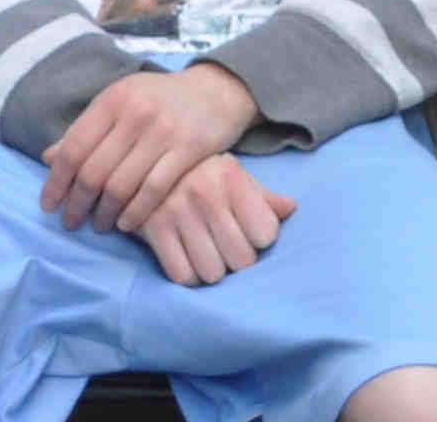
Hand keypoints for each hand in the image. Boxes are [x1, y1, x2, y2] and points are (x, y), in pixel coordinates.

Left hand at [40, 61, 256, 231]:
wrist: (215, 90)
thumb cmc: (159, 100)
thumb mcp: (120, 103)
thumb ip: (86, 129)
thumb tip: (48, 158)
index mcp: (113, 99)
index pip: (74, 147)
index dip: (56, 181)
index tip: (48, 205)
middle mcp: (135, 113)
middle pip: (94, 170)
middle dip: (77, 203)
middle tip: (70, 222)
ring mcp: (163, 131)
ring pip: (121, 185)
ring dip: (104, 213)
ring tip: (98, 226)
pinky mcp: (188, 149)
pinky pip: (154, 190)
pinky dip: (135, 213)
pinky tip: (125, 224)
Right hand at [137, 153, 295, 285]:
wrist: (146, 159)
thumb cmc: (201, 173)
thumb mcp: (234, 175)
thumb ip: (262, 196)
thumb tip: (291, 208)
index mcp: (231, 178)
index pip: (266, 233)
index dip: (260, 238)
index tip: (250, 232)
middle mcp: (205, 195)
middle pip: (242, 260)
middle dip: (239, 260)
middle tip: (230, 249)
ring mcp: (177, 213)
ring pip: (212, 273)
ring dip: (214, 270)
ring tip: (209, 254)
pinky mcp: (153, 230)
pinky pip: (182, 275)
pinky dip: (190, 275)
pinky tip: (189, 260)